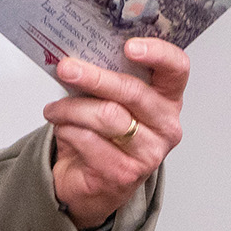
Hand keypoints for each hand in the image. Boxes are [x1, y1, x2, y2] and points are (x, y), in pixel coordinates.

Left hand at [46, 38, 187, 230]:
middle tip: (66, 68)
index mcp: (167, 98)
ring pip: (107, 116)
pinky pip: (89, 141)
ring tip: (54, 108)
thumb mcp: (110, 100)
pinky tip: (62, 128)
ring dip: (72, 108)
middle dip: (94, 77)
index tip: (129, 46)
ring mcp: (149, 152)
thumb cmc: (103, 133)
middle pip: (133, 92)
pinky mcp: (126, 173)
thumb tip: (78, 53)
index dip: (158, 53)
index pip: (177, 68)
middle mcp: (166, 125)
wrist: (93, 183)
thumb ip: (106, 76)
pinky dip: (67, 130)